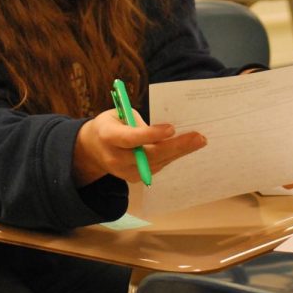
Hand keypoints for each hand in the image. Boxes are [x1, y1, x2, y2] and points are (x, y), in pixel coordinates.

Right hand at [72, 109, 205, 185]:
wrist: (93, 148)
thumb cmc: (111, 124)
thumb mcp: (120, 114)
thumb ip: (139, 123)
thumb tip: (167, 129)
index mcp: (108, 136)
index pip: (131, 139)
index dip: (151, 134)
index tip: (172, 128)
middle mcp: (115, 158)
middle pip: (148, 155)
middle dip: (176, 146)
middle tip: (198, 138)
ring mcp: (123, 172)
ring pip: (156, 163)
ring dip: (179, 152)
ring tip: (199, 141)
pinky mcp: (132, 178)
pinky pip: (156, 167)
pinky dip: (171, 157)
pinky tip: (186, 148)